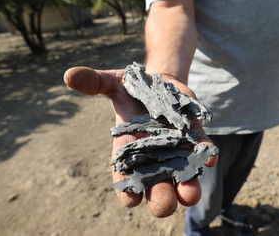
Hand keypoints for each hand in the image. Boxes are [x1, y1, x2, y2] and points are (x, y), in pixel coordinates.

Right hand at [63, 66, 216, 216]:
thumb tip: (69, 75)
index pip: (126, 178)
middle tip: (163, 203)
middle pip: (156, 190)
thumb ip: (93, 82)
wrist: (161, 80)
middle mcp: (153, 158)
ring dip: (187, 189)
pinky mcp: (195, 139)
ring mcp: (177, 151)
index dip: (127, 190)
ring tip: (189, 193)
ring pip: (183, 181)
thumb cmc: (132, 87)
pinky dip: (206, 156)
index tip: (130, 198)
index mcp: (129, 149)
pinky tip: (209, 156)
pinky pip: (202, 153)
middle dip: (160, 199)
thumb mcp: (112, 82)